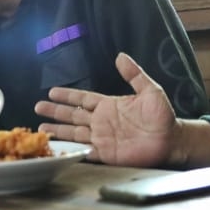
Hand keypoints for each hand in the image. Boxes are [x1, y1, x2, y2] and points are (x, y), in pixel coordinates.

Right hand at [35, 53, 175, 166]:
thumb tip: (120, 56)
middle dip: (55, 111)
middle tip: (37, 107)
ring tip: (41, 128)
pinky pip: (85, 151)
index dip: (67, 96)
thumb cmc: (162, 115)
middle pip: (73, 115)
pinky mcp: (107, 153)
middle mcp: (101, 121)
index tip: (51, 92)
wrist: (171, 139)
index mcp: (109, 105)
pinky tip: (58, 148)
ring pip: (74, 133)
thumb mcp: (149, 90)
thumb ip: (134, 74)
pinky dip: (72, 149)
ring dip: (58, 130)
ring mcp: (102, 138)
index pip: (83, 99)